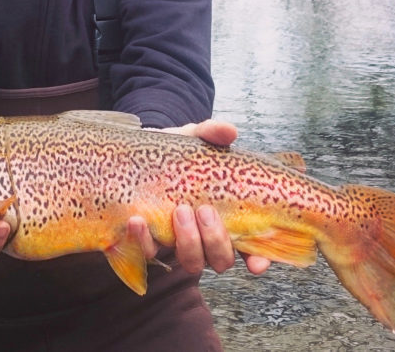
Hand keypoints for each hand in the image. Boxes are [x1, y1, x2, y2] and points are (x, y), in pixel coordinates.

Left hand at [140, 121, 271, 275]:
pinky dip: (143, 240)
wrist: (137, 155)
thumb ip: (211, 133)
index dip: (258, 261)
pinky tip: (137, 220)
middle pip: (221, 260)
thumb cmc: (176, 153)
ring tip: (179, 211)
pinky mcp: (150, 242)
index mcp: (227, 218)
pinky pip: (149, 252)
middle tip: (204, 210)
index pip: (251, 249)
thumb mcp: (193, 138)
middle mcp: (206, 238)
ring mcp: (179, 243)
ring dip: (188, 242)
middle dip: (216, 240)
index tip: (256, 263)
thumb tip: (229, 131)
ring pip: (192, 262)